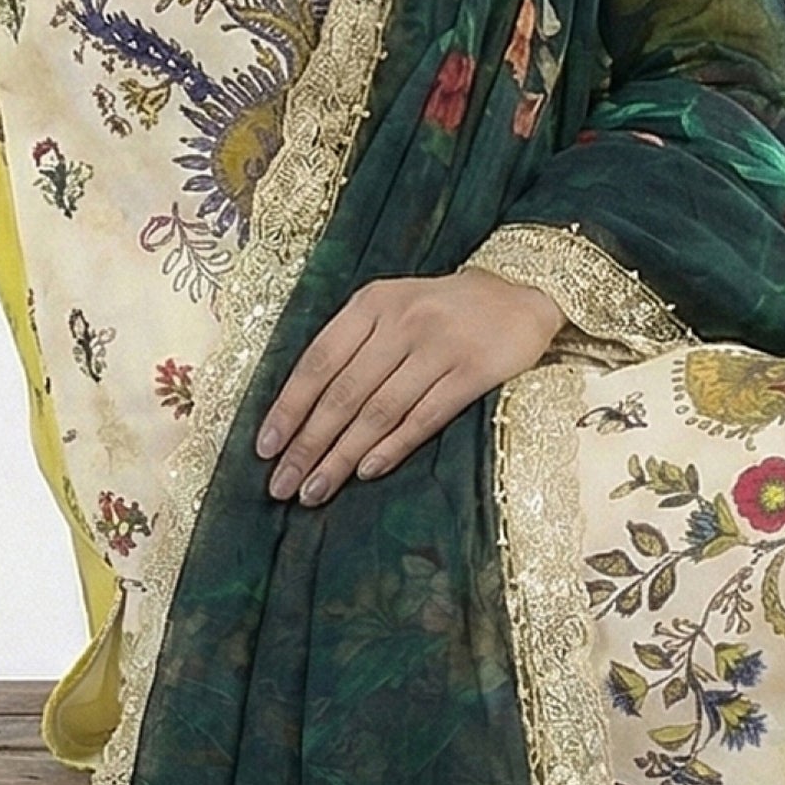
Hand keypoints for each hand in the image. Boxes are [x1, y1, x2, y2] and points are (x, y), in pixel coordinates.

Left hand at [255, 268, 564, 507]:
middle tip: (281, 485)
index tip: (264, 447)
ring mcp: (438, 347)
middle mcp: (400, 322)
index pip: (318, 361)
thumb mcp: (391, 306)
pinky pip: (423, 417)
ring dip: (342, 456)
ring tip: (314, 491)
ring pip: (378, 411)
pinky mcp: (472, 372)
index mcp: (372, 304)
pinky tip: (367, 472)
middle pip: (343, 393)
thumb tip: (303, 409)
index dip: (289, 406)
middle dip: (307, 444)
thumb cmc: (440, 308)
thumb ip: (353, 344)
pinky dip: (392, 447)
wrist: (519, 293)